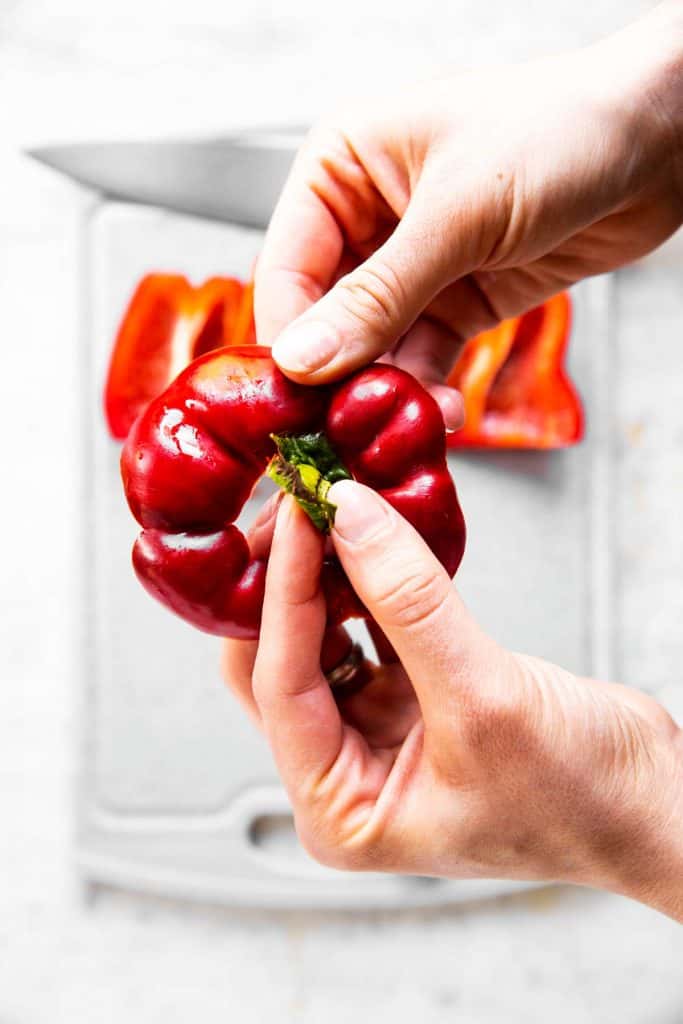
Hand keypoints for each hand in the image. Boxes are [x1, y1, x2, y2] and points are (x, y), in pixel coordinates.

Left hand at [223, 484, 682, 919]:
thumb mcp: (485, 697)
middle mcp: (342, 771)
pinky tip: (371, 535)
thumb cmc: (580, 798)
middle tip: (302, 503)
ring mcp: (373, 731)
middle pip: (279, 658)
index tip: (299, 512)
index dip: (284, 590)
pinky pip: (369, 625)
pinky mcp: (410, 695)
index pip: (281, 682)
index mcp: (338, 809)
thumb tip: (350, 516)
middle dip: (287, 579)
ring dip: (325, 571)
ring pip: (319, 635)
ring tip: (331, 507)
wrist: (651, 802)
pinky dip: (369, 580)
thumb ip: (410, 602)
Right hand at [255, 2, 682, 425]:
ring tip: (400, 426)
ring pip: (373, 347)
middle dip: (338, 375)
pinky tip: (438, 413)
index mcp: (343, 168)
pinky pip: (422, 358)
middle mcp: (368, 218)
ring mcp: (413, 265)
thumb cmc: (560, 131)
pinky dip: (425, 391)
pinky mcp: (458, 300)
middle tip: (345, 429)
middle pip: (324, 317)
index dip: (288, 337)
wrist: (660, 140)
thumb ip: (379, 294)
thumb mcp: (459, 213)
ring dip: (385, 392)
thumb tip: (303, 358)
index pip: (286, 267)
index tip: (296, 397)